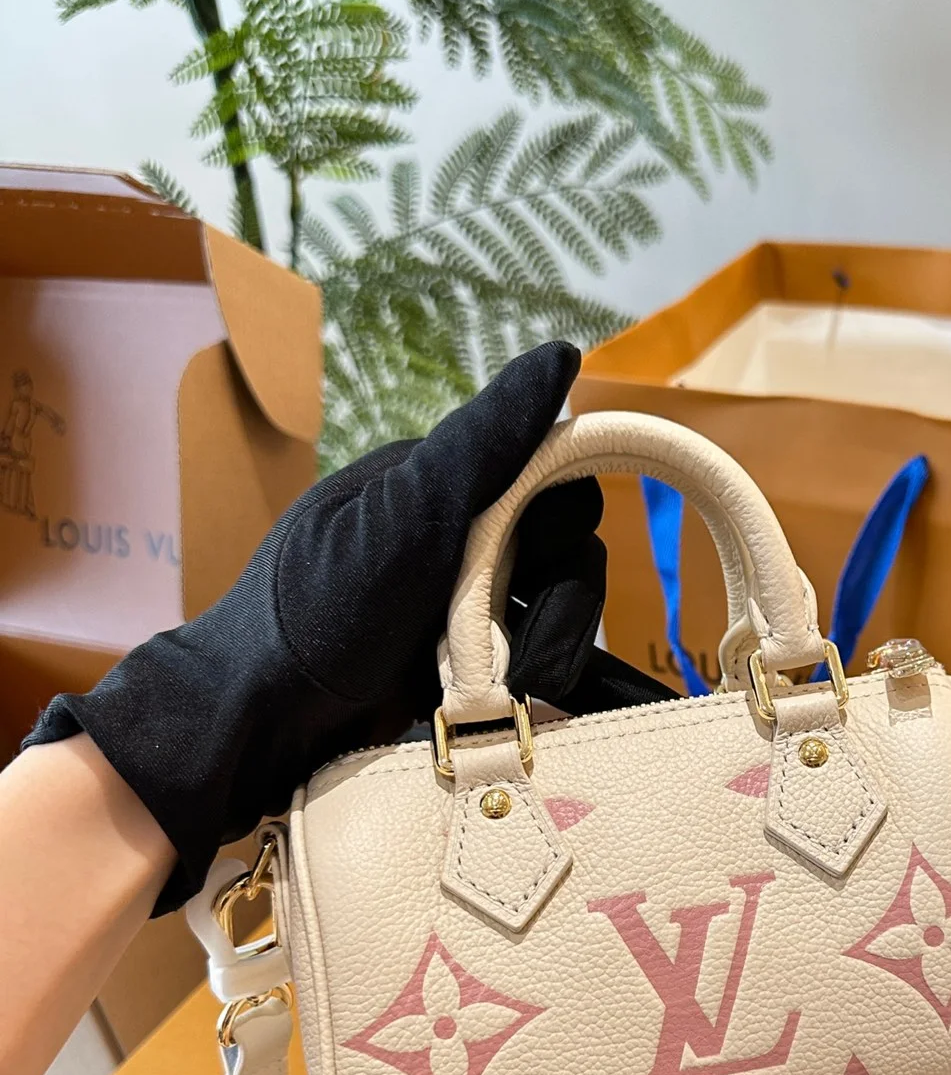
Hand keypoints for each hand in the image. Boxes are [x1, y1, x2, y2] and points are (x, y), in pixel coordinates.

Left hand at [23, 343, 636, 912]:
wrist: (258, 722)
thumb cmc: (320, 609)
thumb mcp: (407, 517)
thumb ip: (485, 441)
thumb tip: (563, 352)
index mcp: (440, 482)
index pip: (549, 470)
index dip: (563, 511)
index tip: (545, 557)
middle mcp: (458, 536)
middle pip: (566, 547)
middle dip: (562, 599)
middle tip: (529, 651)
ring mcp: (463, 607)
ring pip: (559, 609)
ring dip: (555, 647)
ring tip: (518, 690)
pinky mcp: (467, 669)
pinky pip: (536, 662)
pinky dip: (539, 680)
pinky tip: (519, 704)